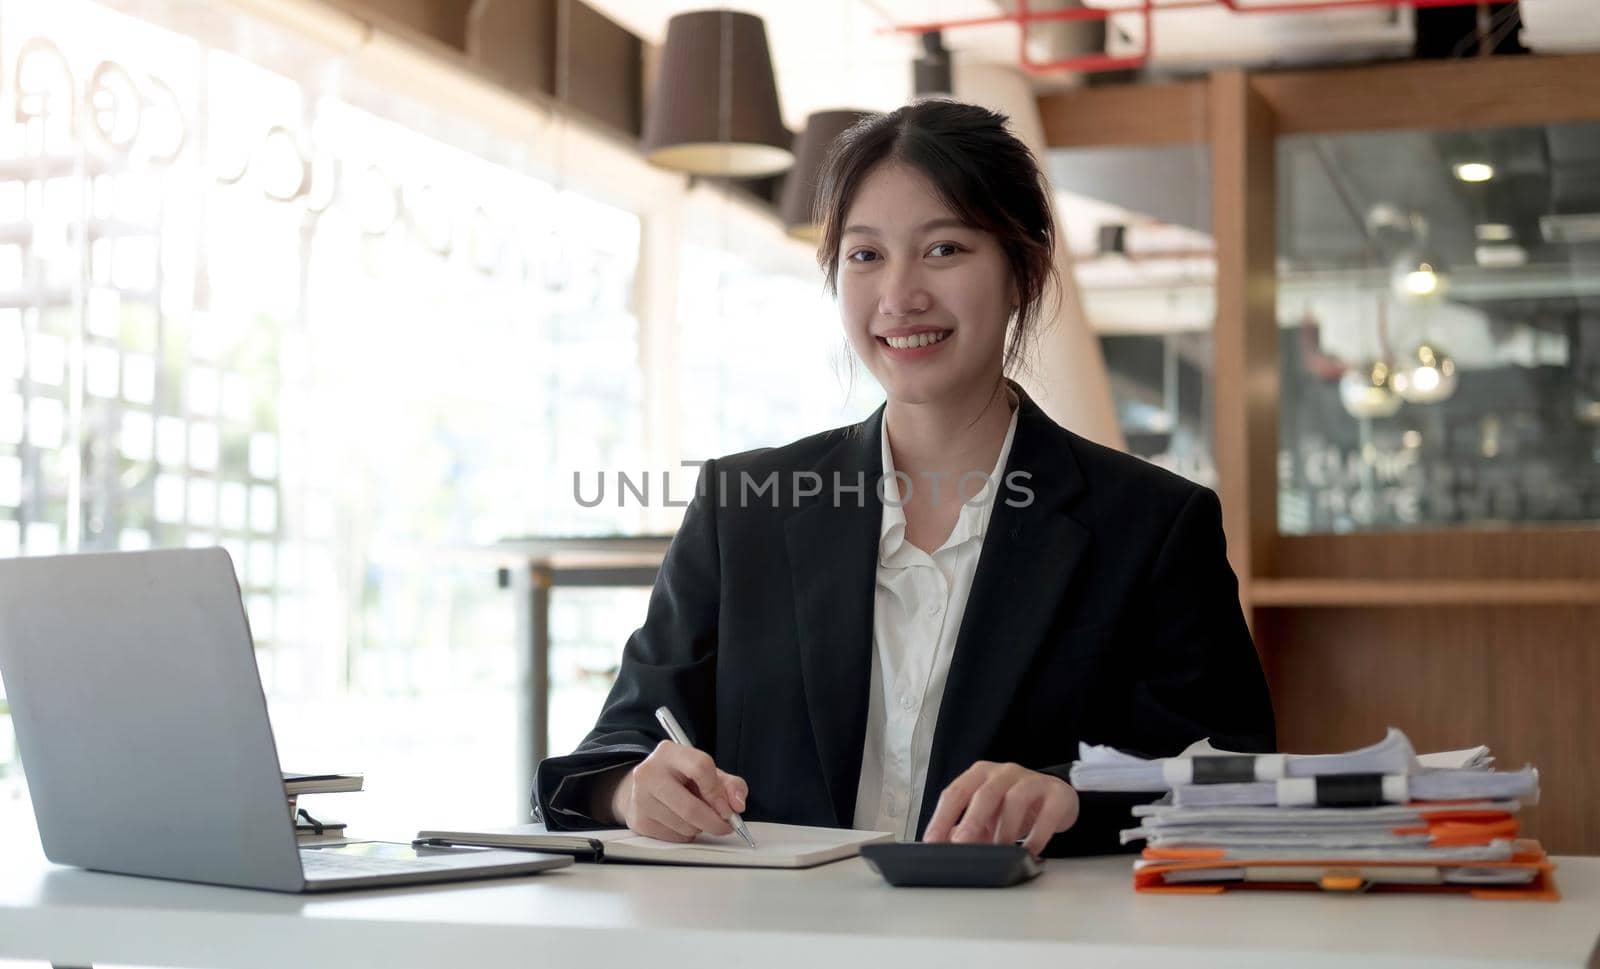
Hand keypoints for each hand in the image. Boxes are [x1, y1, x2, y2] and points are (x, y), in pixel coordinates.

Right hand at [609, 740, 748, 842]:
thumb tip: (737, 805)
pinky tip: (681, 822)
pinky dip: (685, 835)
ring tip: (696, 816)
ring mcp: (640, 798)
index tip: (728, 808)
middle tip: (725, 825)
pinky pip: (673, 837)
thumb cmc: (681, 779)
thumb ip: (730, 785)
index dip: (718, 792)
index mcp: (669, 753)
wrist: (646, 788)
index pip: (700, 767)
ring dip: (699, 828)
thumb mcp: (708, 773)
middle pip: (691, 806)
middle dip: (715, 822)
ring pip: (684, 825)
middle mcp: (649, 773)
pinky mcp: (639, 820)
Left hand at [922, 761, 1078, 856]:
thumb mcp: (986, 815)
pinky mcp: (1056, 794)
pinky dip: (1037, 835)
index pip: (955, 792)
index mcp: (979, 774)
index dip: (942, 817)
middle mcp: (1003, 772)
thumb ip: (964, 828)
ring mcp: (1031, 780)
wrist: (1055, 797)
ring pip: (1015, 800)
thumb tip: (943, 850)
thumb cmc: (1012, 806)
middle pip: (984, 793)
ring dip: (1005, 829)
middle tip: (961, 845)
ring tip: (1000, 852)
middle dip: (971, 821)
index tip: (931, 842)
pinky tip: (1030, 852)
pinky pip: (1046, 814)